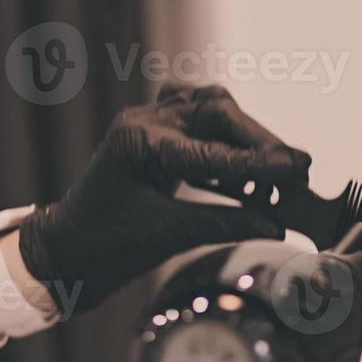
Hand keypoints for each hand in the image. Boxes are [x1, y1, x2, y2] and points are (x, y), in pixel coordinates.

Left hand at [17, 83, 311, 312]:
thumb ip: (227, 224)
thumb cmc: (104, 244)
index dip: (260, 162)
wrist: (65, 253)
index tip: (296, 171)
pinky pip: (197, 120)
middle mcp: (144, 121)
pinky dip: (225, 134)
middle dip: (260, 141)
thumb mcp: (169, 235)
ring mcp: (148, 124)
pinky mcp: (155, 137)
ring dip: (245, 133)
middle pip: (217, 111)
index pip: (215, 148)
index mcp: (141, 140)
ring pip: (210, 108)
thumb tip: (276, 225)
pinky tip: (244, 158)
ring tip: (273, 164)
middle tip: (295, 168)